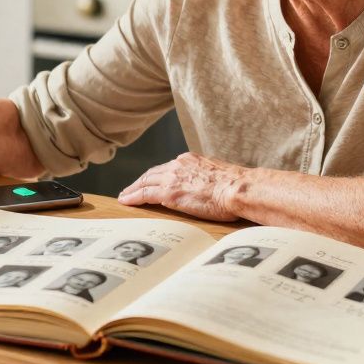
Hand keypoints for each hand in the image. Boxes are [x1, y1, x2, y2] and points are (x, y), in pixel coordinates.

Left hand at [118, 152, 244, 221]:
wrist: (239, 188)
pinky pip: (144, 194)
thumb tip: (209, 187)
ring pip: (145, 182)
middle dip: (141, 181)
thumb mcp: (220, 176)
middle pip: (153, 173)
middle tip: (131, 189)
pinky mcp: (169, 193)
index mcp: (191, 160)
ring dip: (133, 189)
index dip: (156, 175)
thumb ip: (208, 179)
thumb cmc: (237, 187)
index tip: (151, 181)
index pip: (168, 168)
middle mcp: (178, 165)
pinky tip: (126, 202)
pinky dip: (133, 197)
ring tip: (125, 196)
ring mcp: (172, 178)